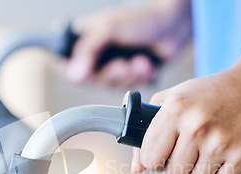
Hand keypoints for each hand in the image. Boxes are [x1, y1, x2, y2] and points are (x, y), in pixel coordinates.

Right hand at [66, 0, 191, 85]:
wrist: (174, 26)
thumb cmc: (141, 19)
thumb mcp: (108, 29)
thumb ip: (88, 50)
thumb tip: (74, 73)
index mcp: (85, 39)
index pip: (65, 63)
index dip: (74, 72)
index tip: (85, 74)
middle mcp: (97, 55)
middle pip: (90, 80)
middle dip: (110, 74)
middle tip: (122, 65)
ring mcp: (113, 66)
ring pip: (110, 86)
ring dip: (127, 76)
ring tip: (139, 61)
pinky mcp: (130, 76)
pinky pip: (128, 88)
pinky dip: (139, 78)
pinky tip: (147, 64)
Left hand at [132, 52, 240, 173]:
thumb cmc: (210, 93)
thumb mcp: (174, 100)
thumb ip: (148, 132)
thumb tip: (137, 169)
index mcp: (175, 110)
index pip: (150, 159)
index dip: (155, 160)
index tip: (164, 155)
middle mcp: (196, 126)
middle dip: (178, 168)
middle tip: (189, 153)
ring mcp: (220, 142)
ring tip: (206, 154)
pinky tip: (222, 158)